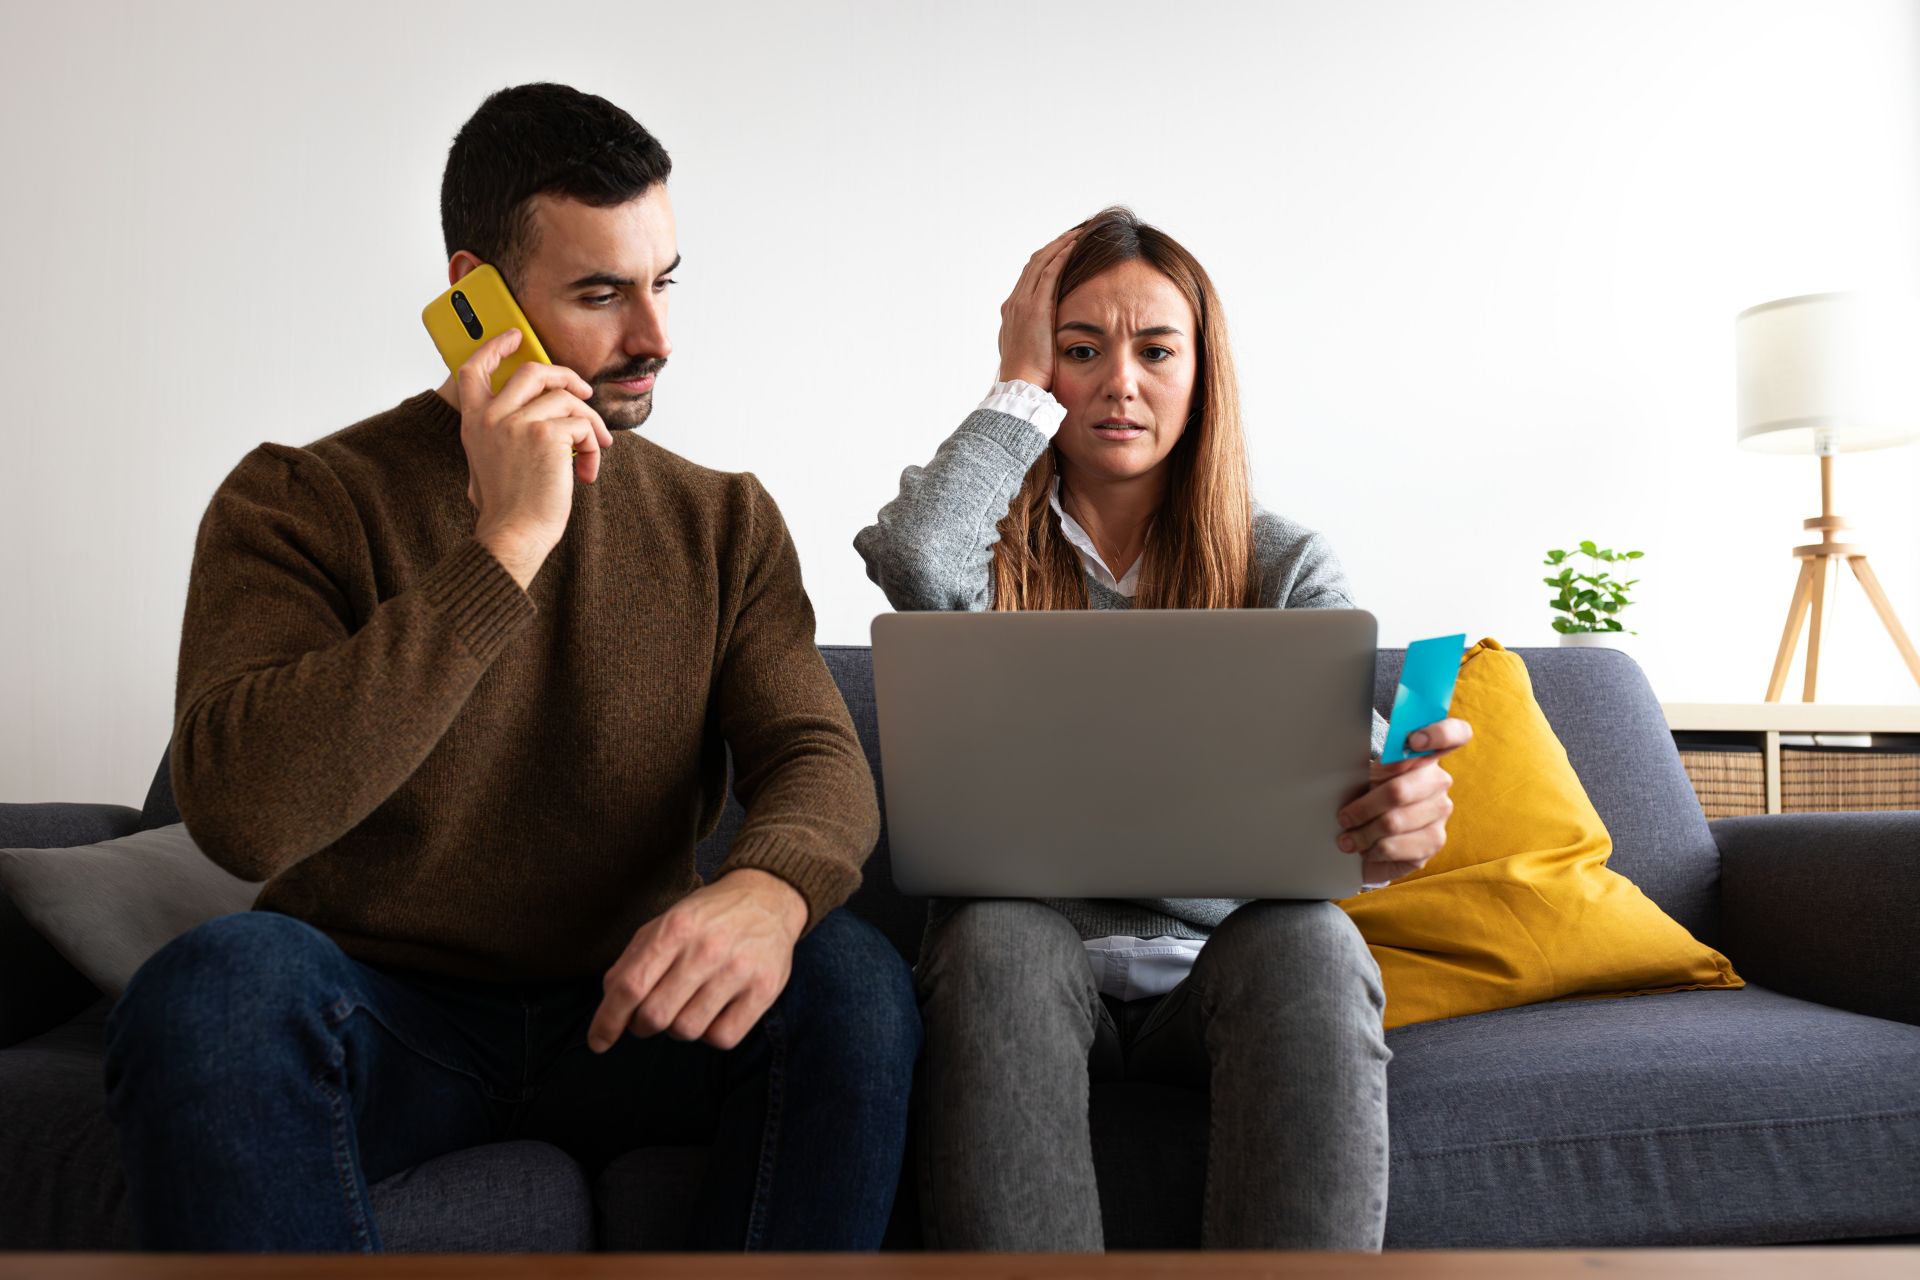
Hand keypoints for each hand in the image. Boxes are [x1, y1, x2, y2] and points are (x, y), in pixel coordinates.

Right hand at [456, 328, 613, 588]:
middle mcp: (491, 417)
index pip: (474, 369)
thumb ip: (500, 434)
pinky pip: (582, 425)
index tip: (516, 336)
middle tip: (585, 393)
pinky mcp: (546, 435)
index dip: (495, 347)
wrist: (514, 535)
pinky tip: (586, 473)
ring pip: (567, 400)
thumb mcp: (487, 463)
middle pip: (533, 372)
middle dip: (566, 376)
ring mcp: (517, 423)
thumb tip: (536, 417)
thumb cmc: (508, 508)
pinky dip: (593, 448)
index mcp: (474, 422)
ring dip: (590, 424)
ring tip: (594, 451)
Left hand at [588, 869, 808, 1052]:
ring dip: (677, 1029)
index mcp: (675, 928)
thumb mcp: (664, 924)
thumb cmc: (707, 918)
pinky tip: (712, 1014)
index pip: (630, 986)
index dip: (608, 1020)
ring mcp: (738, 970)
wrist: (769, 899)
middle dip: (642, 1026)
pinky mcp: (764, 989)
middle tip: (648, 1018)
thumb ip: (632, 960)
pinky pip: (722, 1038)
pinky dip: (709, 1034)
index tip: (598, 1042)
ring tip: (686, 1008)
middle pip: (655, 1015)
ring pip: (687, 1031)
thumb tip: (609, 1003)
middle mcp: (707, 948)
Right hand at [997, 227, 1079, 390]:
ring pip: (1041, 262)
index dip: (1045, 262)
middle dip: (1054, 247)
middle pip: (1034, 264)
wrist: (1021, 387)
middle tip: (1073, 235)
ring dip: (1060, 245)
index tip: (1062, 252)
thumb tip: (1047, 341)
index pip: (1029, 278)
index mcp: (1012, 312)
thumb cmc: (1029, 379)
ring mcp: (1023, 303)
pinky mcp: (1035, 306)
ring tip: (1078, 233)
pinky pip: (1050, 271)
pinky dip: (1062, 255)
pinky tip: (1075, 244)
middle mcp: (1014, 302)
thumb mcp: (1029, 354)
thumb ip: (1036, 340)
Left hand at [1336, 718, 1473, 884]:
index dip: (1439, 733)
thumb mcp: (1364, 777)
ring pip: (1393, 822)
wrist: (1369, 840)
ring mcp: (1441, 811)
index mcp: (1424, 754)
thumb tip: (1358, 754)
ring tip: (1348, 839)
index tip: (1413, 740)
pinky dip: (1373, 850)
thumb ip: (1371, 765)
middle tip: (1343, 817)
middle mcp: (1439, 780)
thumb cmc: (1366, 799)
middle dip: (1363, 808)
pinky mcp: (1435, 840)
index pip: (1454, 734)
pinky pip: (1396, 846)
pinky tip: (1367, 849)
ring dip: (1363, 833)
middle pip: (1399, 791)